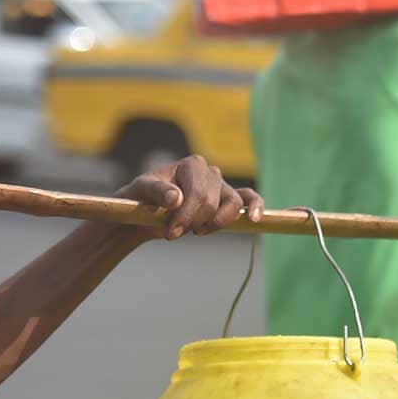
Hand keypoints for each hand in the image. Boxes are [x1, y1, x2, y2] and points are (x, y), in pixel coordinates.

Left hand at [115, 155, 263, 240]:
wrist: (147, 210)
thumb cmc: (143, 197)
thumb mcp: (141, 192)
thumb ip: (156, 192)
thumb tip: (176, 198)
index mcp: (192, 164)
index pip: (199, 193)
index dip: (186, 216)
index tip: (170, 233)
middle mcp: (211, 171)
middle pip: (213, 203)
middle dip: (194, 222)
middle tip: (173, 234)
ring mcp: (222, 186)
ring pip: (234, 205)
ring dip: (216, 223)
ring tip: (197, 231)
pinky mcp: (228, 200)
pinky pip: (249, 199)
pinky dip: (256, 207)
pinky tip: (255, 219)